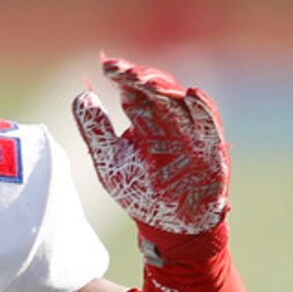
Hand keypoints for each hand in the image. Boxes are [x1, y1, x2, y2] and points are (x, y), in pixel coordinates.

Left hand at [72, 55, 228, 236]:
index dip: (121, 74)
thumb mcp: (110, 161)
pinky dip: (202, 107)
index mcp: (143, 119)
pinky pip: (208, 121)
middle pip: (155, 88)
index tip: (106, 66)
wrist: (170, 224)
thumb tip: (82, 96)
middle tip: (124, 72)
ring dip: (164, 88)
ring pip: (179, 99)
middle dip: (140, 77)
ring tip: (146, 82)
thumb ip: (96, 130)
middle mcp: (167, 118)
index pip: (132, 89)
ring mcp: (189, 128)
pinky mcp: (210, 144)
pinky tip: (192, 94)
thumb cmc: (140, 193)